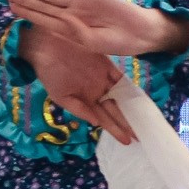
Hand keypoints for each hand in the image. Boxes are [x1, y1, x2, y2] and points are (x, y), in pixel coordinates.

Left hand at [5, 0, 188, 57]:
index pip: (42, 19)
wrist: (140, 31)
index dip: (26, 12)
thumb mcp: (93, 43)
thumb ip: (75, 32)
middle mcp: (71, 14)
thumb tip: (60, 18)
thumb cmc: (118, 42)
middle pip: (43, 5)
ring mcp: (81, 3)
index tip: (10, 7)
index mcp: (69, 29)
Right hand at [19, 24, 135, 144]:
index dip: (115, 129)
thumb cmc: (48, 72)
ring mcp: (102, 78)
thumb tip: (96, 123)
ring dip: (130, 108)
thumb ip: (78, 109)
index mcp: (85, 100)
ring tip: (143, 121)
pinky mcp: (106, 65)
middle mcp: (96, 91)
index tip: (127, 142)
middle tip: (141, 136)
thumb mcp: (60, 96)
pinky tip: (138, 98)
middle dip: (127, 123)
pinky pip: (120, 78)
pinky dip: (129, 88)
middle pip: (115, 109)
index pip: (104, 118)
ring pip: (120, 96)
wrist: (45, 46)